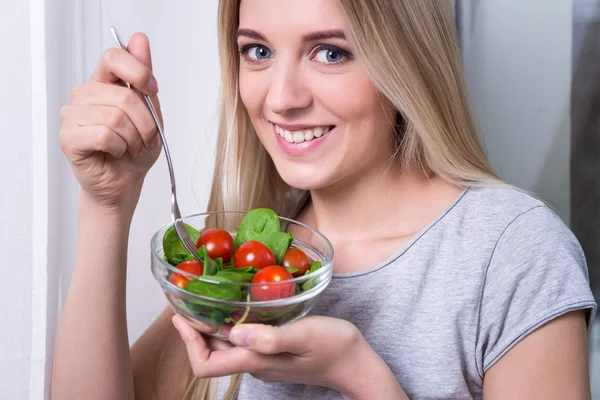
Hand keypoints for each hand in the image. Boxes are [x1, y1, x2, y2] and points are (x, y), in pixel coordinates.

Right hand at [59, 33, 162, 213]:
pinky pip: (104, 135)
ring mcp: (72, 116)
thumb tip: (139, 39)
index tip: (152, 88)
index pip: (113, 57)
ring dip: (133, 138)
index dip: (137, 71)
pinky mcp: (69, 138)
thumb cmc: (136, 149)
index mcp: (103, 83)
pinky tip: (116, 152)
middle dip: (145, 123)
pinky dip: (120, 147)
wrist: (125, 183)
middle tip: (144, 138)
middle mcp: (84, 95)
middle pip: (123, 96)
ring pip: (115, 117)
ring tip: (130, 147)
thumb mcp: (151, 112)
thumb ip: (144, 77)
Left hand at [172, 315, 405, 398]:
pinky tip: (239, 304)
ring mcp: (265, 359)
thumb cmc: (333, 347)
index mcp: (256, 361)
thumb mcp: (303, 336)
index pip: (206, 365)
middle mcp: (255, 363)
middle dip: (195, 329)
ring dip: (212, 325)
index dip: (189, 343)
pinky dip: (232, 324)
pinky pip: (243, 340)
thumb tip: (234, 333)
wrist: (356, 363)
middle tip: (187, 300)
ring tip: (207, 298)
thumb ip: (270, 337)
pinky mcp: (274, 352)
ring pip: (227, 346)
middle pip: (212, 353)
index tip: (180, 316)